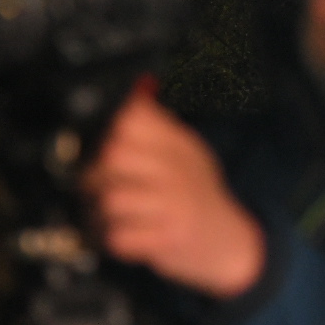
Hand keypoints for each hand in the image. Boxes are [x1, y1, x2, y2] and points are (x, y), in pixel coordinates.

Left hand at [83, 90, 264, 298]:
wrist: (227, 241)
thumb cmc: (198, 195)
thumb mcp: (186, 151)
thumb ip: (159, 122)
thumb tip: (142, 83)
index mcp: (179, 144)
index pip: (133, 118)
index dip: (112, 127)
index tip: (107, 142)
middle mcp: (177, 170)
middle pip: (115, 155)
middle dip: (97, 172)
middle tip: (99, 184)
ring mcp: (174, 204)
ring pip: (113, 198)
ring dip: (102, 210)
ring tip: (109, 214)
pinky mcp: (168, 237)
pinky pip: (120, 236)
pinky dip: (115, 238)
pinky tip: (124, 234)